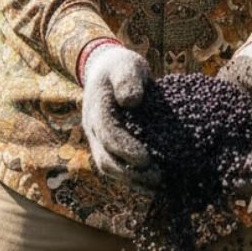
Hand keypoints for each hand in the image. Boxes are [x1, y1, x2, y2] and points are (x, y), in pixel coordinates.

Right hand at [80, 41, 159, 187]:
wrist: (106, 70)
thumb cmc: (121, 67)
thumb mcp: (126, 65)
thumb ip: (128, 79)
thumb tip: (130, 101)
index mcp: (97, 107)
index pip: (108, 134)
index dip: (126, 148)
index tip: (147, 159)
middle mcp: (93, 127)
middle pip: (106, 158)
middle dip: (130, 172)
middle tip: (158, 178)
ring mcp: (97, 139)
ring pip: (108, 167)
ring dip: (131, 180)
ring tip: (157, 185)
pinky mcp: (105, 146)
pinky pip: (114, 166)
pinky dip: (131, 178)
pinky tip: (151, 184)